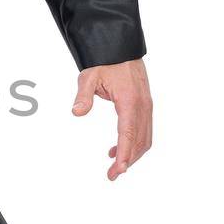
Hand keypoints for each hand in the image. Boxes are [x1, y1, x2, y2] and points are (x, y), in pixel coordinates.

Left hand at [71, 58, 152, 180]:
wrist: (120, 48)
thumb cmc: (105, 62)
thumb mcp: (89, 77)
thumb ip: (83, 96)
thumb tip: (76, 112)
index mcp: (130, 101)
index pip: (128, 133)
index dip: (125, 154)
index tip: (119, 170)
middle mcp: (142, 106)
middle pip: (140, 141)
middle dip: (128, 161)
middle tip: (112, 175)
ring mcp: (146, 106)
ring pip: (145, 138)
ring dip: (132, 154)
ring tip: (115, 166)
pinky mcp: (145, 106)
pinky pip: (143, 129)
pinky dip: (134, 143)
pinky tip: (116, 150)